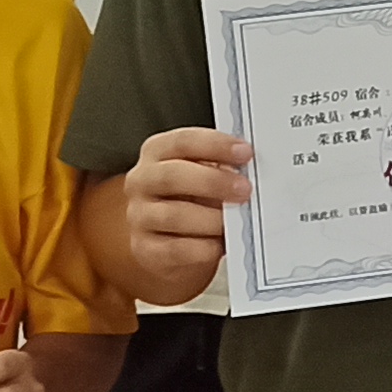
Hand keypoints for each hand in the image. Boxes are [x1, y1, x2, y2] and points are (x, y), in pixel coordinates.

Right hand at [118, 129, 250, 302]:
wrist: (169, 243)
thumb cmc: (191, 199)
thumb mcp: (202, 174)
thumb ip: (222, 167)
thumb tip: (252, 170)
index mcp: (157, 152)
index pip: (183, 141)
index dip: (215, 145)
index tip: (245, 152)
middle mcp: (142, 181)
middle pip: (173, 176)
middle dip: (213, 182)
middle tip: (244, 190)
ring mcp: (140, 216)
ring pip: (174, 215)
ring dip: (211, 218)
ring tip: (236, 221)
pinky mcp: (146, 250)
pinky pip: (176, 249)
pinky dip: (204, 248)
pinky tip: (220, 245)